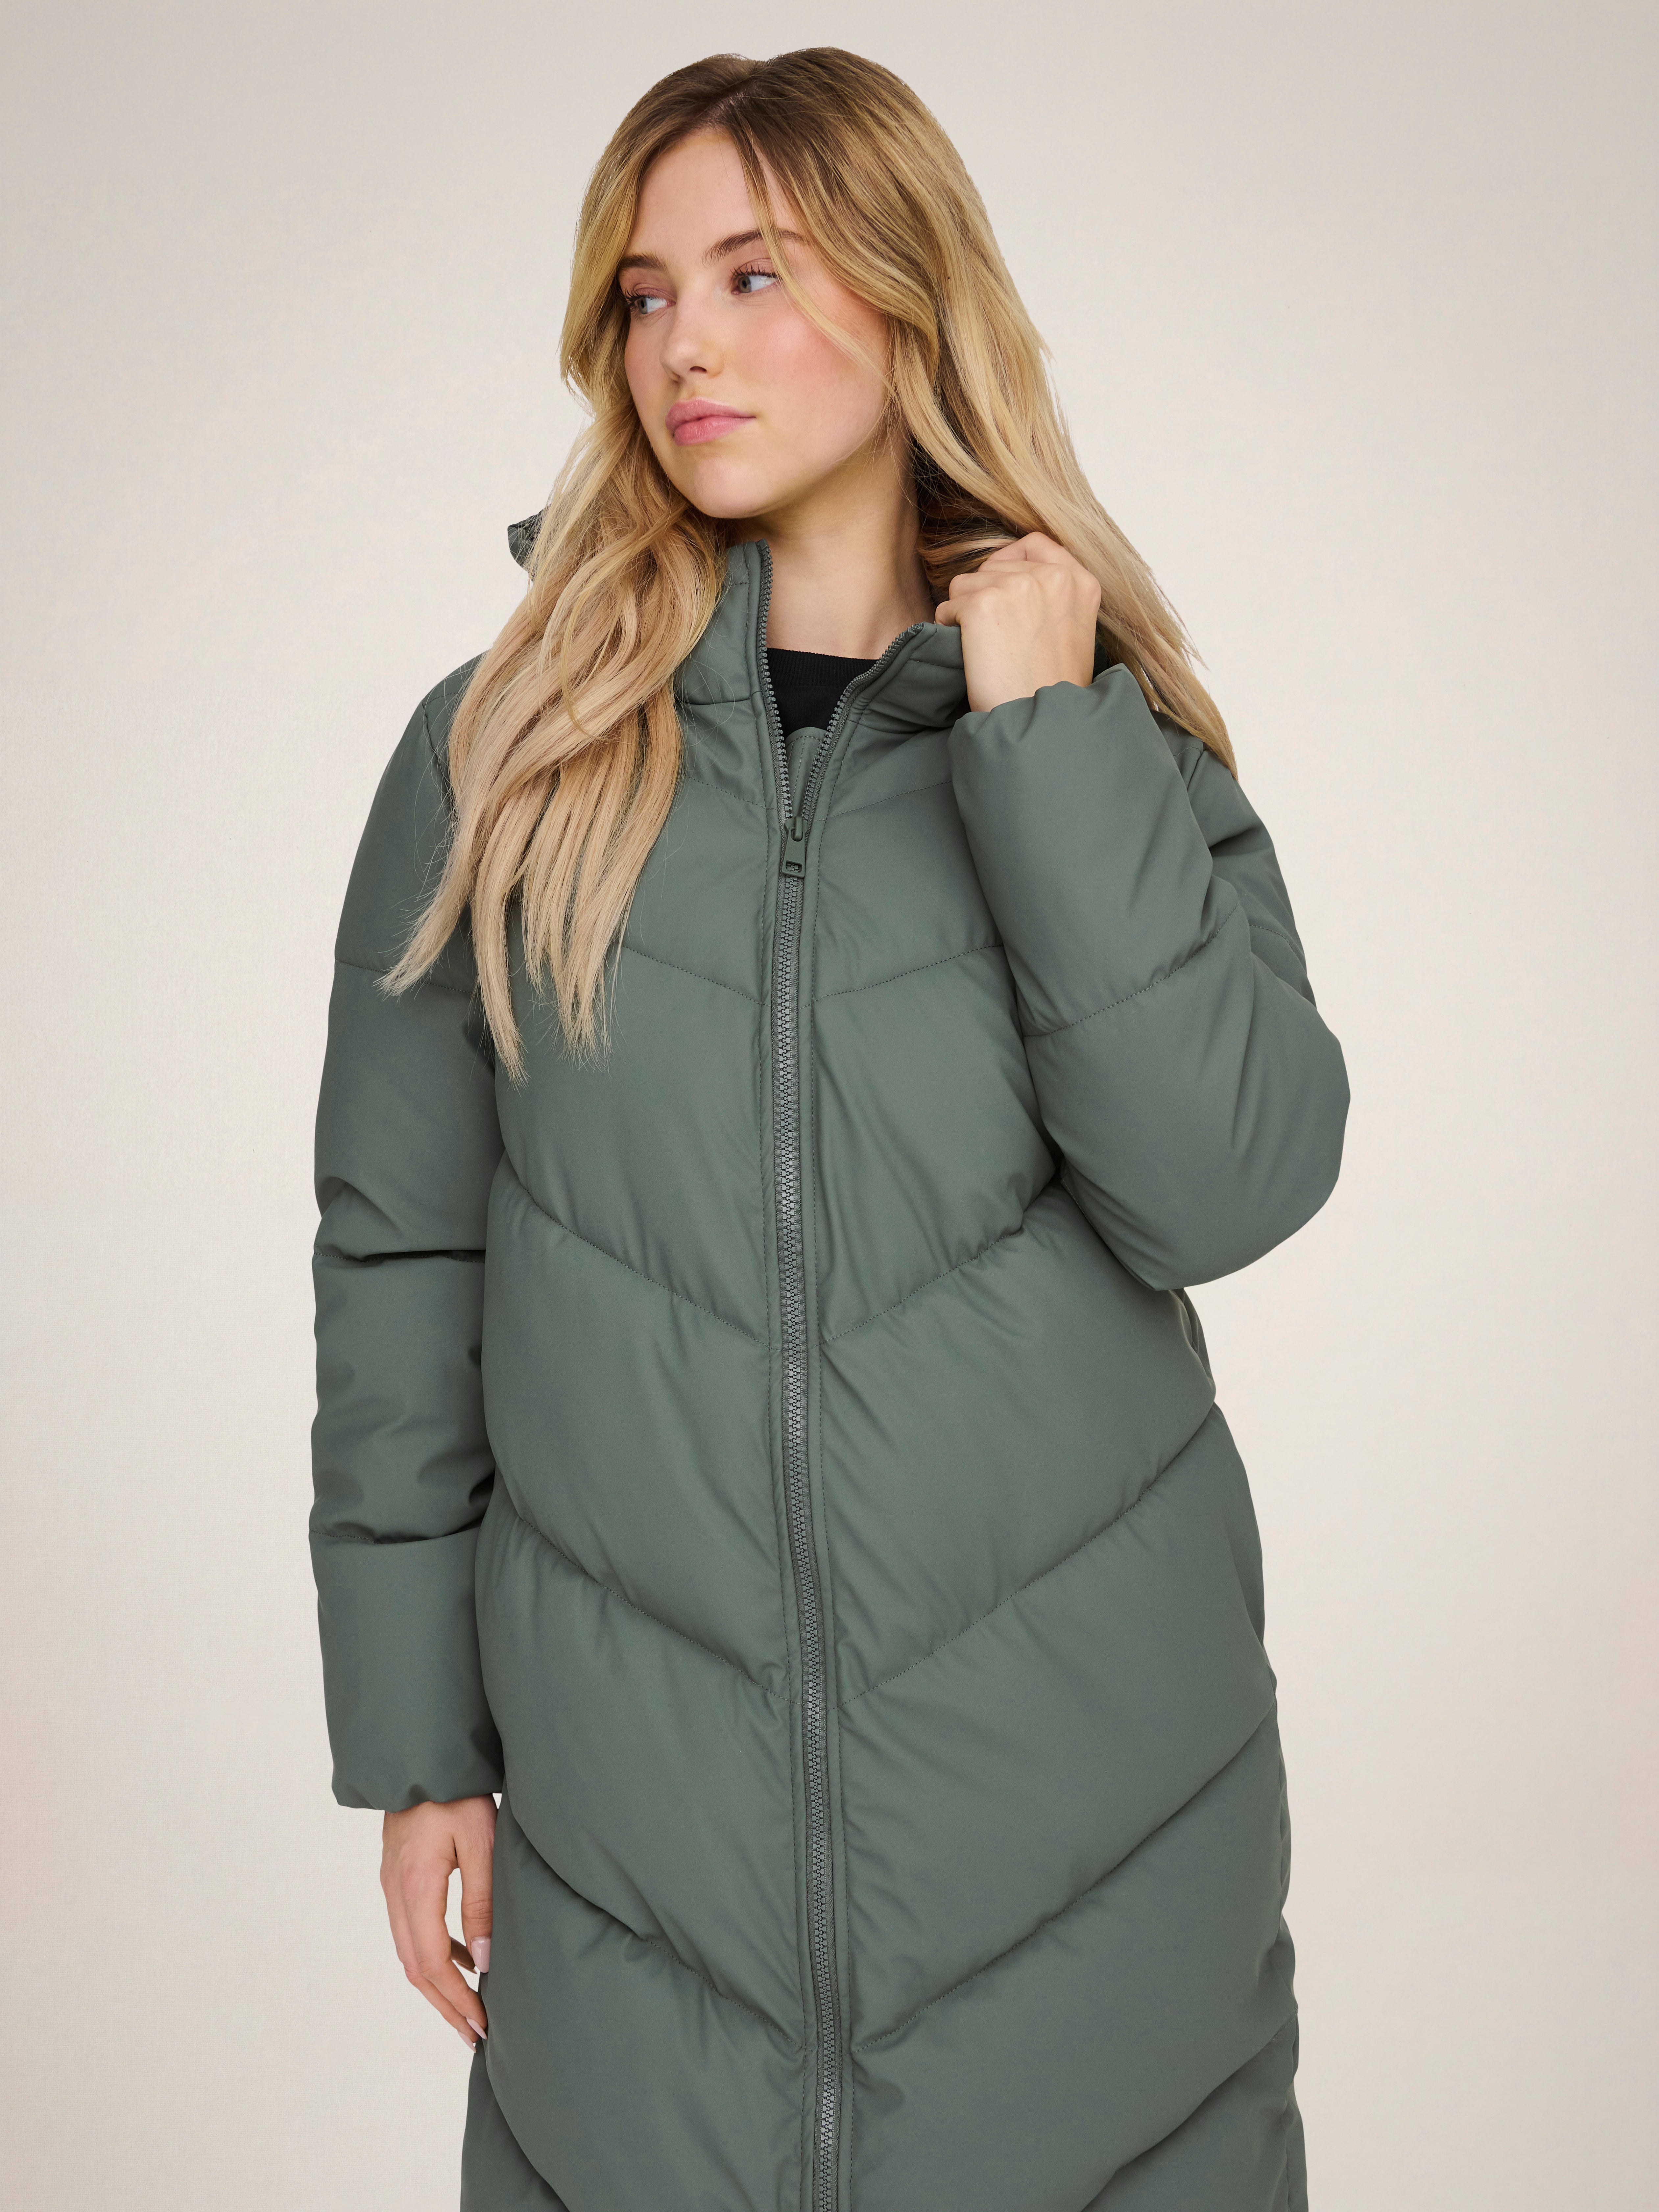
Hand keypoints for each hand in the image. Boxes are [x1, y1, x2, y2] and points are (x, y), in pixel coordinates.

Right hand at [380, 1793, 495, 2050]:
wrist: (420, 1759)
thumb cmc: (455, 1794)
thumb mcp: (480, 1843)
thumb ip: (481, 1901)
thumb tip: (482, 1961)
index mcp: (415, 1889)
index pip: (432, 1964)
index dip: (456, 2000)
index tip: (481, 2025)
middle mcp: (396, 1895)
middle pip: (416, 1968)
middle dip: (445, 2005)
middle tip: (474, 2035)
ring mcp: (393, 1887)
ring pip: (411, 1953)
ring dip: (438, 1984)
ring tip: (469, 2009)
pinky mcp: (398, 1878)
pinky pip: (413, 1930)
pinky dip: (435, 1953)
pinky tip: (463, 1958)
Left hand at [935, 532, 1101, 712]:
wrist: (1041, 724)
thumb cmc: (1050, 687)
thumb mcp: (1071, 631)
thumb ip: (1052, 596)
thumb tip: (1012, 577)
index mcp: (1080, 581)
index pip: (1034, 543)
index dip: (1009, 565)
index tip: (1003, 594)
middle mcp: (1052, 576)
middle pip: (993, 566)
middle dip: (985, 597)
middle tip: (999, 640)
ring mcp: (1017, 586)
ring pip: (966, 584)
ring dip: (966, 615)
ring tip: (988, 651)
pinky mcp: (983, 604)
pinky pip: (947, 606)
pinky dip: (950, 630)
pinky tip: (973, 656)